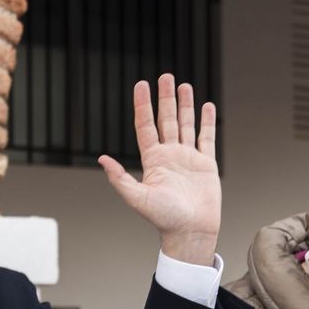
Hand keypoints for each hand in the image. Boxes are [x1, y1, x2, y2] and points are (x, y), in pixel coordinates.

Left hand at [98, 74, 219, 264]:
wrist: (190, 232)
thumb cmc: (163, 219)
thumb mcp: (137, 198)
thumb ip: (119, 178)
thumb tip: (102, 159)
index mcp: (153, 160)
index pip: (146, 126)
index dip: (143, 105)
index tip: (141, 84)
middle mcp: (169, 156)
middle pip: (166, 120)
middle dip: (166, 98)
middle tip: (165, 76)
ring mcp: (187, 158)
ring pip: (186, 125)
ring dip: (185, 105)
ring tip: (184, 85)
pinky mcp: (206, 164)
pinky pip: (206, 138)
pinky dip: (206, 121)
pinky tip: (205, 106)